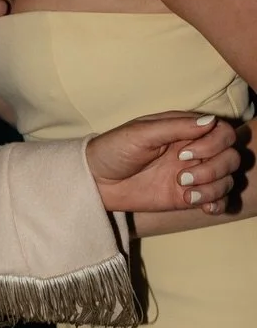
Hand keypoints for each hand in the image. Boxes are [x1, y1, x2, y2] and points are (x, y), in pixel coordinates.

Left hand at [87, 112, 240, 215]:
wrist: (96, 181)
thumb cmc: (114, 150)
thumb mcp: (140, 134)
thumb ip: (175, 127)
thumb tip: (210, 121)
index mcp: (185, 130)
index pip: (223, 132)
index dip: (213, 144)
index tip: (183, 154)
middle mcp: (195, 151)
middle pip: (231, 157)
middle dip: (213, 168)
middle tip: (181, 176)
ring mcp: (193, 174)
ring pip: (227, 179)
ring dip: (213, 188)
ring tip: (184, 192)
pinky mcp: (188, 196)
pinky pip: (218, 200)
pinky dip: (217, 203)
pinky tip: (202, 206)